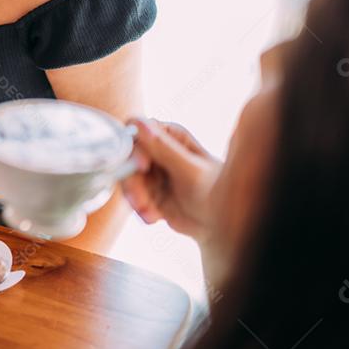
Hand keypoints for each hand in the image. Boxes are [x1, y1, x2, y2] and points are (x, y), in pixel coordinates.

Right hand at [121, 117, 220, 239]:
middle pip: (127, 157)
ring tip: (151, 214)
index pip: (137, 130)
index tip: (143, 167)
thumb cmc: (214, 190)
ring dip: (136, 198)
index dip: (134, 146)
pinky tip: (155, 217)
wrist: (220, 222)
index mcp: (170, 136)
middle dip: (133, 181)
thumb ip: (164, 148)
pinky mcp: (149, 191)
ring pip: (127, 178)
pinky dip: (141, 208)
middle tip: (141, 201)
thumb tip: (140, 125)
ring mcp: (152, 171)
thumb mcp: (189, 169)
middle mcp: (158, 150)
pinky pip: (133, 196)